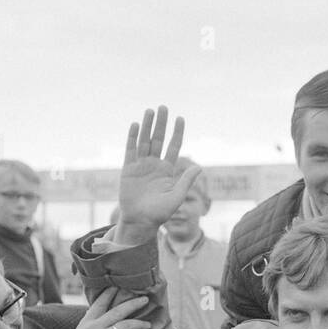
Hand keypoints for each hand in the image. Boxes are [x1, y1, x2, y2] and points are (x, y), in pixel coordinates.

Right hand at [54, 288, 153, 328]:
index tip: (118, 286)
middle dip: (133, 303)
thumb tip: (94, 320)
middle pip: (117, 310)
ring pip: (125, 325)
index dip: (109, 294)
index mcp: (86, 323)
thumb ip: (88, 328)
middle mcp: (94, 327)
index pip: (98, 304)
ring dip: (139, 323)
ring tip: (148, 324)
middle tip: (145, 299)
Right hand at [117, 107, 202, 237]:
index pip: (173, 146)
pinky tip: (137, 125)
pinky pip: (131, 149)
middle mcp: (154, 165)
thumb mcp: (176, 197)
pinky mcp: (128, 169)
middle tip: (163, 107)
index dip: (177, 133)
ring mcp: (141, 165)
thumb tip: (199, 167)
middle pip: (158, 139)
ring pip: (144, 141)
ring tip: (151, 111)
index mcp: (167, 170)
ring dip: (147, 126)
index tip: (180, 119)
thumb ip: (185, 181)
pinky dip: (133, 137)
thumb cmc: (160, 213)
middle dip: (161, 124)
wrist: (140, 221)